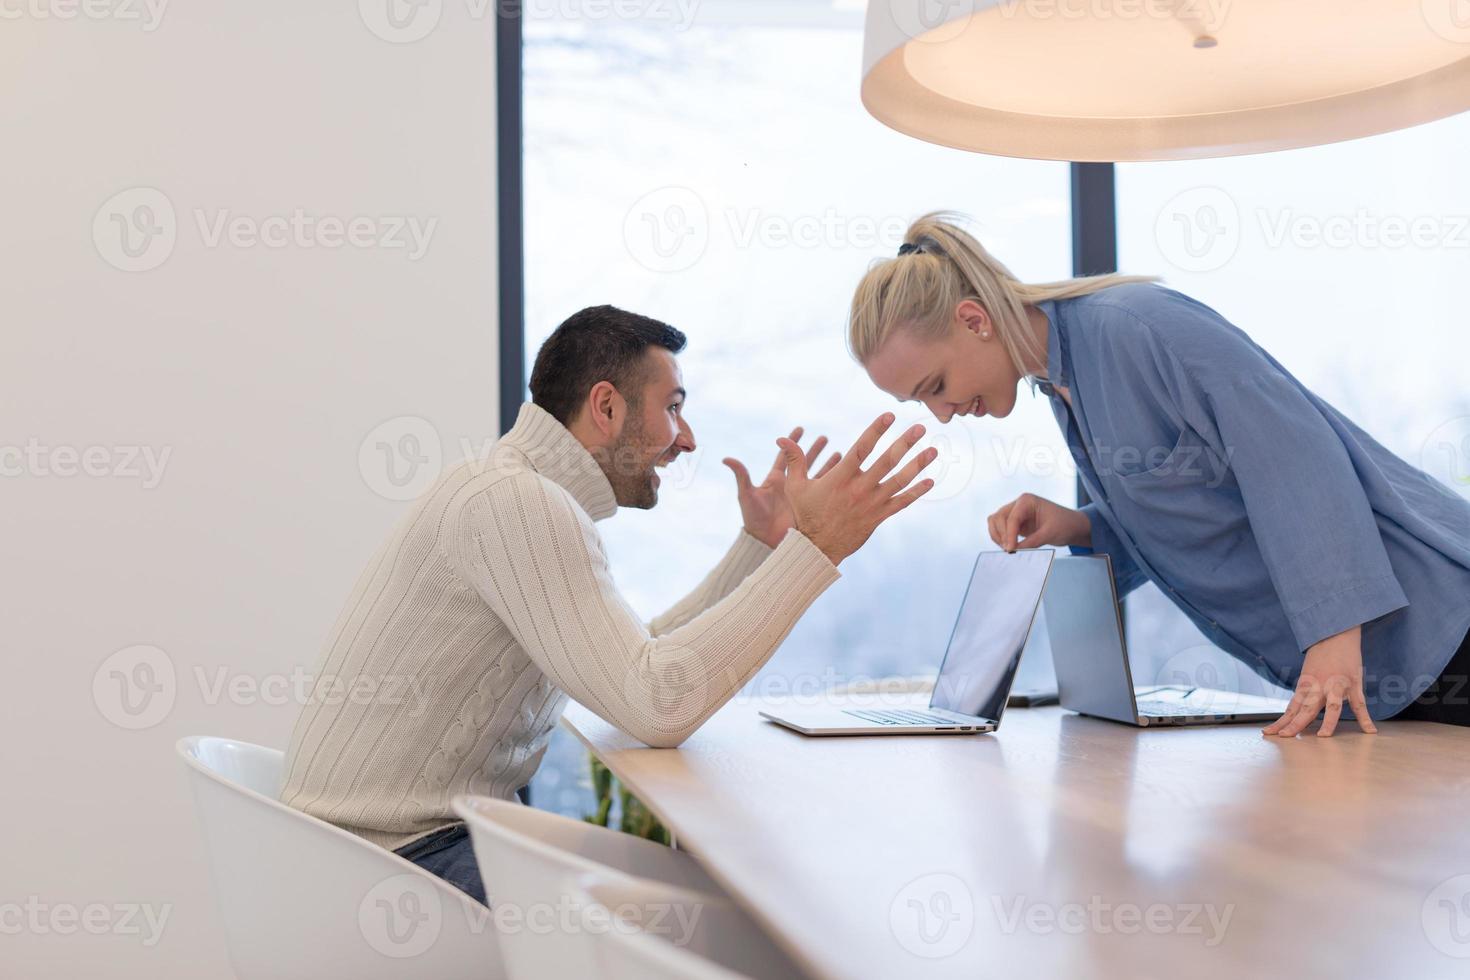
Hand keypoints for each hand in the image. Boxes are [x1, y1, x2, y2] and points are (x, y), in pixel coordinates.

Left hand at [723, 427, 838, 548]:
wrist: (766, 542)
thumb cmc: (754, 519)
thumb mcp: (747, 495)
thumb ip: (741, 475)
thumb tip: (725, 458)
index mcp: (775, 479)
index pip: (786, 456)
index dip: (792, 442)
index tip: (801, 429)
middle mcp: (790, 485)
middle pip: (804, 462)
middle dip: (814, 449)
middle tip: (824, 437)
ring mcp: (801, 495)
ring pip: (817, 475)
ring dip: (827, 463)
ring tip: (839, 453)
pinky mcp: (810, 506)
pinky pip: (824, 490)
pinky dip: (832, 481)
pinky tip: (843, 474)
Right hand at [778, 413, 935, 564]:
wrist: (817, 548)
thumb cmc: (806, 514)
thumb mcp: (796, 486)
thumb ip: (794, 460)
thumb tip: (782, 438)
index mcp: (840, 478)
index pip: (862, 449)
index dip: (876, 431)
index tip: (889, 416)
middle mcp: (859, 489)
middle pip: (887, 462)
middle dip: (905, 443)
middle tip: (920, 428)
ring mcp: (871, 503)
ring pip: (899, 481)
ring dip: (918, 464)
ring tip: (933, 450)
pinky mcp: (879, 516)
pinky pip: (902, 502)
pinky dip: (916, 492)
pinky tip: (930, 480)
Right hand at [986, 493, 1091, 551]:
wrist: (1072, 526)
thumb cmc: (1065, 525)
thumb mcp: (1050, 534)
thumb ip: (1031, 542)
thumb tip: (1014, 550)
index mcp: (1027, 501)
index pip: (1012, 518)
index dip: (1009, 535)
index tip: (1010, 549)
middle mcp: (1018, 504)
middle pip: (999, 518)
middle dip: (1002, 535)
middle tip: (1010, 551)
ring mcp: (1014, 512)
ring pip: (995, 522)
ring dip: (997, 536)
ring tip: (1008, 549)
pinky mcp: (1014, 522)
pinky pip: (999, 528)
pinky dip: (1000, 538)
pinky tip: (1009, 547)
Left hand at [1263, 626, 1376, 737]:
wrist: (1335, 632)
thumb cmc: (1321, 653)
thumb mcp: (1308, 671)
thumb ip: (1307, 690)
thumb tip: (1302, 705)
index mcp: (1306, 685)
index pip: (1292, 708)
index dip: (1282, 721)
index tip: (1269, 733)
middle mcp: (1319, 686)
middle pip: (1306, 709)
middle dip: (1295, 724)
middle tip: (1284, 736)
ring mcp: (1337, 685)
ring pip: (1332, 706)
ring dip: (1328, 722)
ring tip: (1323, 736)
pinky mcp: (1353, 683)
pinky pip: (1360, 703)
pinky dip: (1365, 718)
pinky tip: (1369, 731)